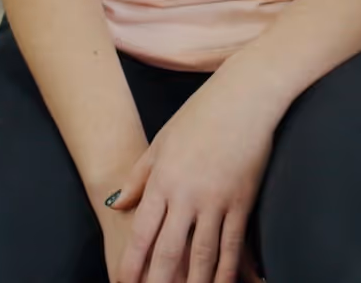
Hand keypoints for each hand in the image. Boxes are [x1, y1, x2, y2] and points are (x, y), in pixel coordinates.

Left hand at [107, 78, 276, 282]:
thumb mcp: (161, 142)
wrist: (244, 96)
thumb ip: (139, 177)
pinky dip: (229, 268)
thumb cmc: (199, 115)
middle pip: (170, 250)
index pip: (143, 232)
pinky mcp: (243, 200)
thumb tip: (116, 204)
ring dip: (195, 282)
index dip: (133, 263)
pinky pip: (233, 242)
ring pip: (203, 253)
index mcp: (163, 180)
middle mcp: (188, 194)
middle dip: (159, 282)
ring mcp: (217, 199)